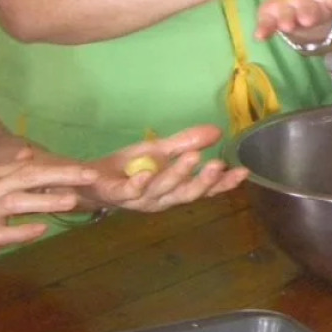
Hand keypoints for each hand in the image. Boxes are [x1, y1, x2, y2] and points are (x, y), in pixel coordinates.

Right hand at [0, 151, 98, 265]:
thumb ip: (1, 167)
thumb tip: (28, 153)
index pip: (28, 169)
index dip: (58, 169)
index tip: (84, 170)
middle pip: (29, 179)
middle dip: (61, 176)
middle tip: (89, 176)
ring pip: (20, 204)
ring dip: (46, 201)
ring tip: (71, 200)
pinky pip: (8, 234)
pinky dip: (25, 232)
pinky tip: (42, 230)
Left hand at [88, 126, 248, 212]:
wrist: (87, 180)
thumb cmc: (128, 168)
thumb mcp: (159, 150)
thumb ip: (186, 143)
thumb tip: (218, 131)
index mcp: (174, 190)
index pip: (204, 190)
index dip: (223, 184)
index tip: (243, 172)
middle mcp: (160, 200)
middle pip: (186, 194)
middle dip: (204, 181)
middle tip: (219, 165)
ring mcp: (138, 199)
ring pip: (162, 191)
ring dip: (178, 176)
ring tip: (194, 157)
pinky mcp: (116, 194)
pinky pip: (128, 191)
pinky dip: (138, 184)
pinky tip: (148, 172)